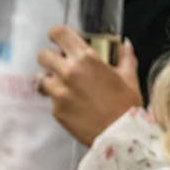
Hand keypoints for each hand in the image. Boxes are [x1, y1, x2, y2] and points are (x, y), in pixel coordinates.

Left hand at [37, 27, 141, 146]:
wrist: (119, 135)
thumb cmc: (126, 105)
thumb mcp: (128, 77)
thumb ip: (124, 57)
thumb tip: (125, 45)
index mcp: (86, 58)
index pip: (59, 34)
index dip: (56, 35)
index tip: (57, 39)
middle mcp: (68, 73)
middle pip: (43, 56)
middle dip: (49, 58)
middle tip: (58, 64)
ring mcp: (59, 93)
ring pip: (41, 79)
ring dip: (48, 80)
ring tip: (60, 85)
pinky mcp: (56, 110)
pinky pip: (50, 100)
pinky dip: (57, 100)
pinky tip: (71, 104)